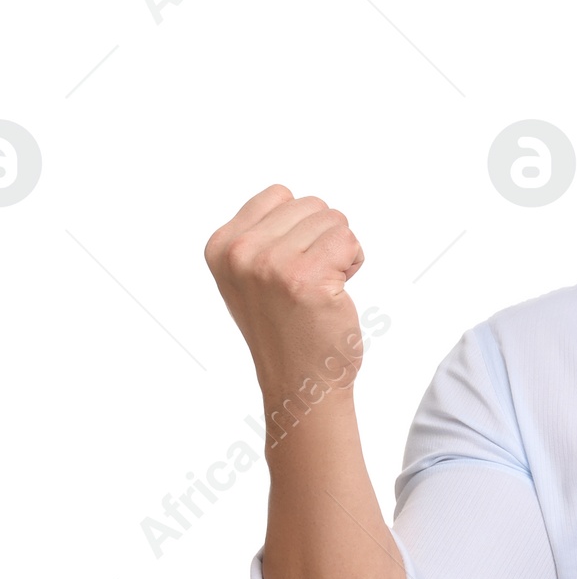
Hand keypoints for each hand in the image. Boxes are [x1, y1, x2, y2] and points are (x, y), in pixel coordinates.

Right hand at [204, 184, 367, 400]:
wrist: (301, 382)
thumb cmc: (287, 328)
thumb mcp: (249, 276)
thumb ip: (258, 235)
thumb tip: (287, 196)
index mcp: (220, 246)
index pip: (281, 195)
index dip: (300, 228)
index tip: (291, 266)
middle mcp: (239, 253)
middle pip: (311, 204)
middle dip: (323, 238)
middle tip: (311, 282)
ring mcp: (270, 265)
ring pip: (334, 219)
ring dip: (340, 252)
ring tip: (322, 288)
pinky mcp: (306, 278)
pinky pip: (349, 240)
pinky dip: (354, 262)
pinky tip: (337, 293)